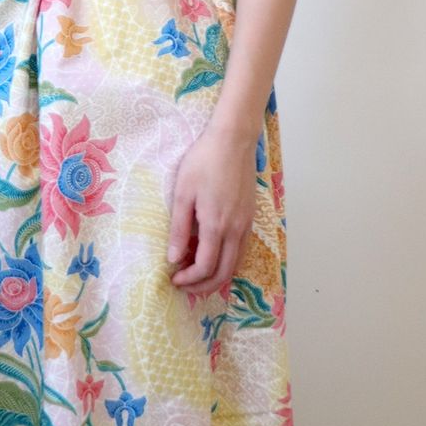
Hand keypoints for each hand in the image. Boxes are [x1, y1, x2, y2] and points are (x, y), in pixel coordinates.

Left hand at [167, 120, 257, 295]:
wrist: (233, 140)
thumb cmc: (204, 161)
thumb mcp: (183, 193)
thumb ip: (179, 228)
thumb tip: (174, 258)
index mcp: (216, 225)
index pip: (205, 267)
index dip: (190, 279)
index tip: (174, 278)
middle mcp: (236, 230)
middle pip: (225, 273)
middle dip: (204, 286)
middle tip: (185, 285)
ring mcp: (247, 224)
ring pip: (237, 264)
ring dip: (217, 275)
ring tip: (197, 274)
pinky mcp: (251, 216)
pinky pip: (242, 250)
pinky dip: (228, 261)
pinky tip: (213, 254)